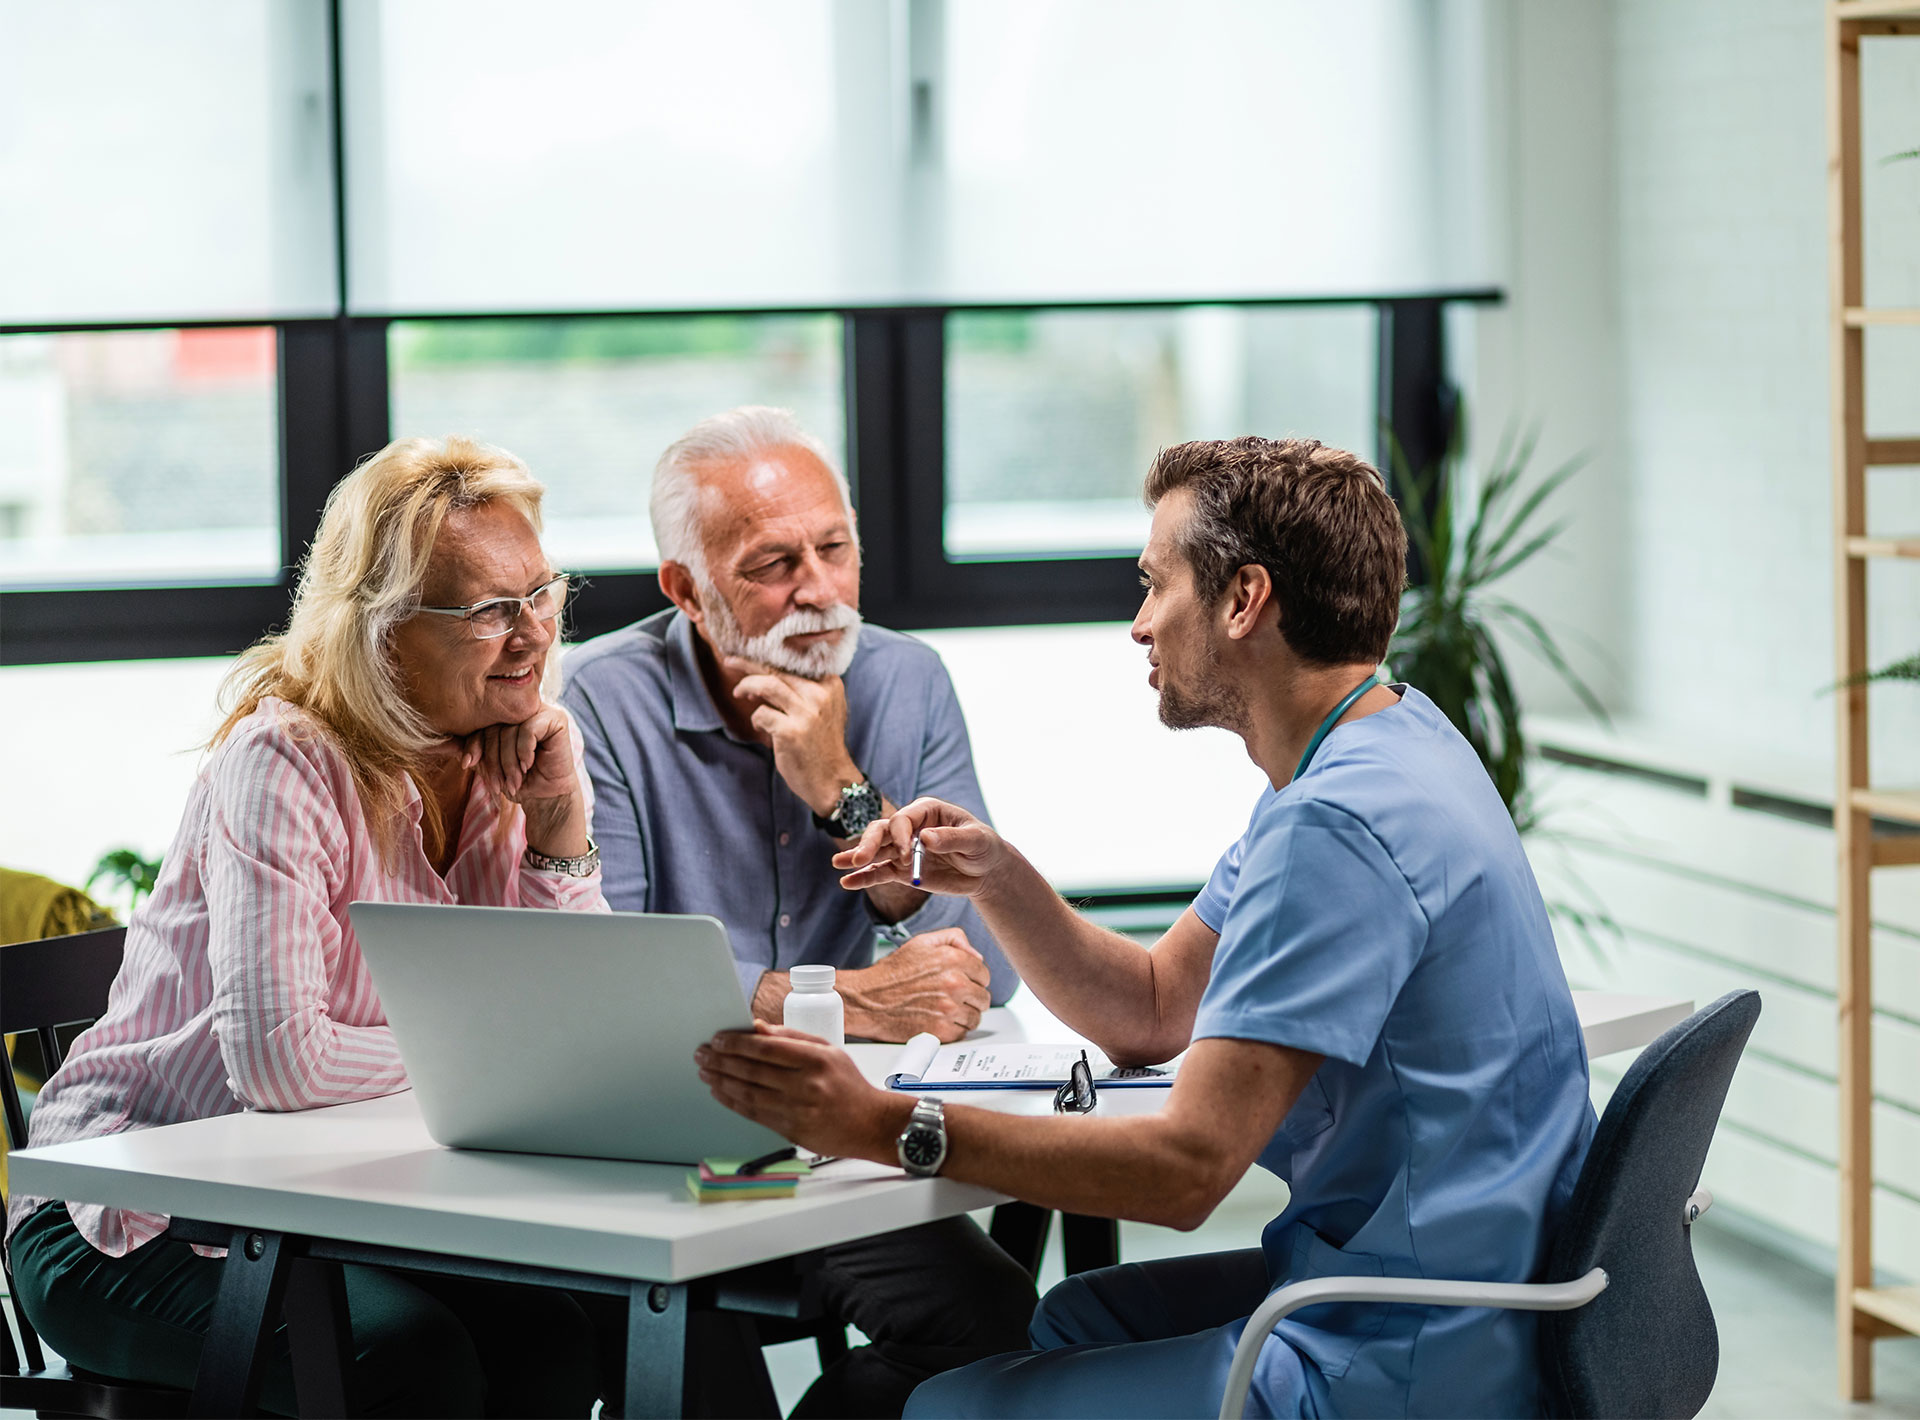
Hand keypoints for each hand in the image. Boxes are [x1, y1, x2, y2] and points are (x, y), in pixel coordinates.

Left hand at [462, 705, 586, 857]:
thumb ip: (465, 750)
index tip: (467, 764)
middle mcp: (521, 708)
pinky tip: (528, 765)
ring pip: (510, 731)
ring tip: (514, 781)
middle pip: (495, 727)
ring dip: (509, 762)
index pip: (481, 724)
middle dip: (493, 760)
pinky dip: (524, 751)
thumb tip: (430, 744)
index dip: (473, 745)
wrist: (546, 796)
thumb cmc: (517, 779)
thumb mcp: (486, 764)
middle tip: (498, 784)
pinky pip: (529, 729)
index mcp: (503, 715)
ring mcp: (540, 710)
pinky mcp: (556, 719)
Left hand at [696, 1022, 906, 1160]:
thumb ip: (792, 1038)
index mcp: (816, 1060)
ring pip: (748, 1094)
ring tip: (705, 1072)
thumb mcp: (828, 1050)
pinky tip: (720, 1092)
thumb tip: (757, 1028)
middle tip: (703, 1053)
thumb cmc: (849, 1084)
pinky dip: (733, 1102)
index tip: (718, 1038)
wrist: (870, 1124)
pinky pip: (754, 1114)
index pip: (766, 1048)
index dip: (737, 1043)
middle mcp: (805, 1085)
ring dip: (721, 1081)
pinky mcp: (791, 1130)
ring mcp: (797, 1110)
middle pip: (752, 1071)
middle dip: (721, 1061)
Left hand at [724, 657, 860, 815]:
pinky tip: (760, 726)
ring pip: (767, 685)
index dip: (768, 658)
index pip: (794, 663)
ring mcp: (806, 713)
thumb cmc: (822, 744)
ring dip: (747, 686)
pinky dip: (756, 719)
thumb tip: (770, 673)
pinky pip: (761, 714)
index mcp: (830, 685)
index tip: (750, 657)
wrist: (832, 779)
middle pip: (777, 670)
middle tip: (730, 662)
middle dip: (749, 665)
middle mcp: (820, 695)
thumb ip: (805, 691)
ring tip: (738, 693)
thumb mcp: (825, 710)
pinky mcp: (791, 731)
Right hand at [833, 798, 1008, 899]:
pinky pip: (880, 873)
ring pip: (876, 851)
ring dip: (858, 857)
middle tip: (858, 859)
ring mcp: (904, 850)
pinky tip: (847, 882)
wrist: (987, 871)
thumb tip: (925, 838)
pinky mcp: (903, 870)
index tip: (906, 855)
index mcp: (927, 811)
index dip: (900, 835)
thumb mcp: (976, 841)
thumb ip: (951, 839)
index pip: (903, 819)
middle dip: (869, 843)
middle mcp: (911, 828)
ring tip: (838, 864)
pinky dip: (864, 877)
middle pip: (882, 831)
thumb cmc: (984, 847)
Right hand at [837, 927, 990, 1042]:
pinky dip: (952, 1029)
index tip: (962, 982)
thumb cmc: (892, 974)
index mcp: (952, 959)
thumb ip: (953, 938)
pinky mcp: (941, 1031)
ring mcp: (949, 1009)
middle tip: (952, 998)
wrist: (867, 1000)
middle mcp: (954, 983)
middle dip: (970, 998)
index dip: (973, 979)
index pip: (984, 974)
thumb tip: (976, 955)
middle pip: (983, 997)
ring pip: (975, 1017)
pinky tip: (937, 1020)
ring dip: (963, 1015)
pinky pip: (962, 1033)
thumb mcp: (921, 943)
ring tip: (944, 1010)